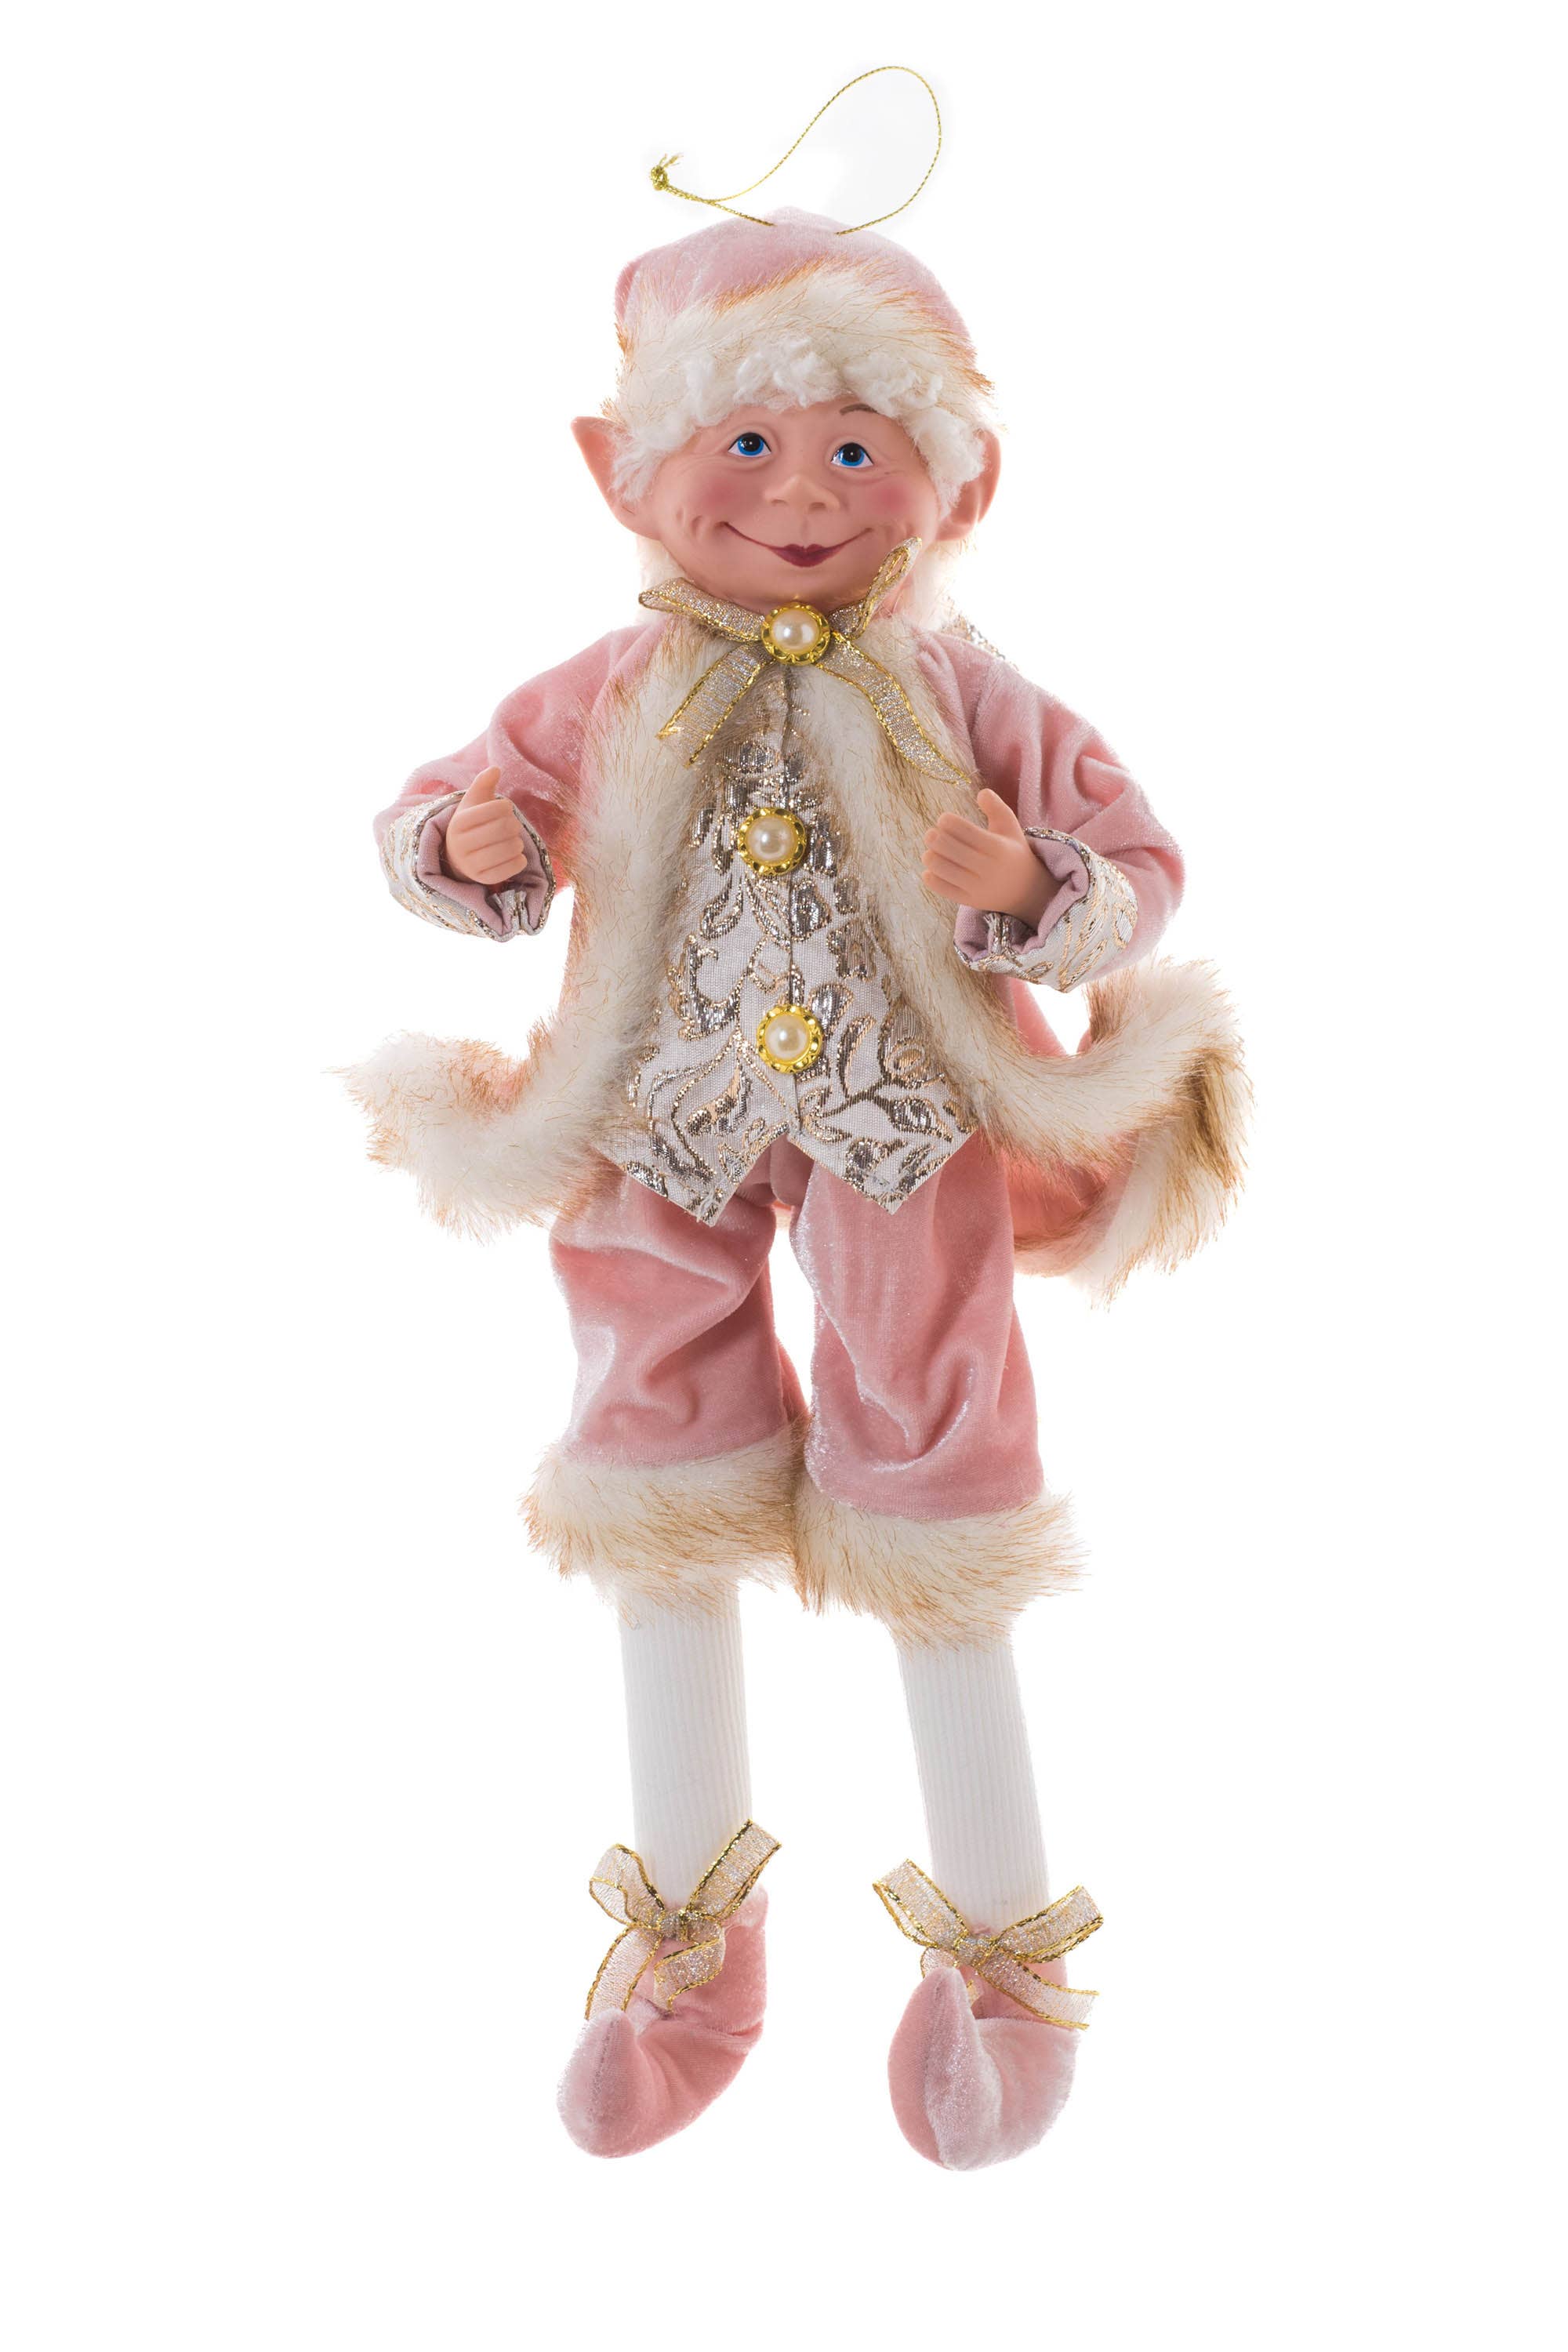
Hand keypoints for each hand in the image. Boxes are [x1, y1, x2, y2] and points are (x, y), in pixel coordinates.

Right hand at [443, 767, 527, 885]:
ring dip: (518, 843)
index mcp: (459, 822)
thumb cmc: (471, 824)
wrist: (457, 858)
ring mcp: (470, 865)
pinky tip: (515, 855)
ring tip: (513, 841)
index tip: (504, 808)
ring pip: (510, 849)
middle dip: (515, 825)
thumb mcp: (472, 802)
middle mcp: (461, 844)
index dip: (507, 806)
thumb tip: (495, 768)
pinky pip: (512, 868)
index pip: (497, 808)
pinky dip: (520, 860)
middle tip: (513, 826)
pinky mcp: (482, 880)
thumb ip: (483, 783)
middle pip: (505, 828)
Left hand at [922, 790, 1052, 926]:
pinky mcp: (971, 901)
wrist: (1026, 889)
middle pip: (954, 851)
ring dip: (932, 859)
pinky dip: (933, 879)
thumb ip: (996, 807)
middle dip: (937, 840)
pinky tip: (930, 870)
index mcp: (998, 848)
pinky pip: (946, 890)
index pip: (969, 833)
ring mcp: (979, 887)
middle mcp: (989, 868)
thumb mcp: (1010, 827)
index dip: (951, 823)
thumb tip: (981, 792)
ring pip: (947, 871)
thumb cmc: (1012, 851)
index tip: (943, 819)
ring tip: (929, 852)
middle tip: (930, 834)